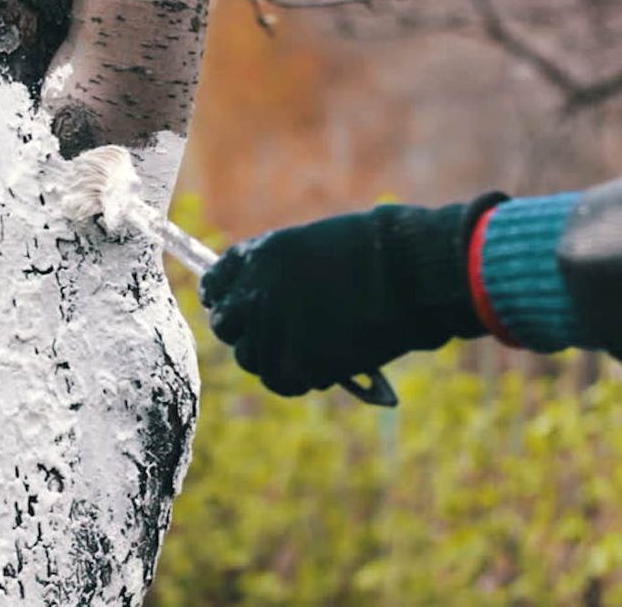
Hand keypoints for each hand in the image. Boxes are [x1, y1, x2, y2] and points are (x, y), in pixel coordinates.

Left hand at [198, 202, 492, 395]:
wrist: (410, 272)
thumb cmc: (379, 251)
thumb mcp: (316, 245)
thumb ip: (281, 271)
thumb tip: (264, 295)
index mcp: (259, 257)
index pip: (215, 284)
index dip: (223, 298)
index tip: (231, 306)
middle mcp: (255, 294)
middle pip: (227, 327)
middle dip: (245, 331)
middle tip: (272, 336)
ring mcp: (273, 330)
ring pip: (252, 358)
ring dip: (273, 357)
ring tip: (305, 351)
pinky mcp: (298, 363)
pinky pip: (280, 381)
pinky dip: (296, 379)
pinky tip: (318, 368)